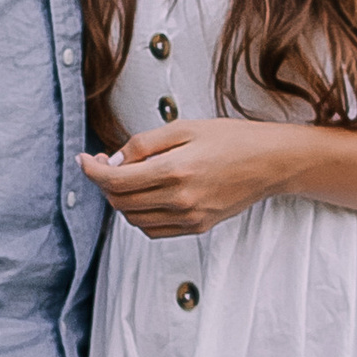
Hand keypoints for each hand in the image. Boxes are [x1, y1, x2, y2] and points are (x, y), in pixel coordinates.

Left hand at [82, 119, 307, 239]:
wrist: (272, 162)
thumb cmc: (232, 139)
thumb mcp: (185, 127)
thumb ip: (144, 144)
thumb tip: (114, 161)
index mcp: (175, 171)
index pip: (116, 180)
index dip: (93, 170)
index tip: (85, 159)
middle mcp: (180, 200)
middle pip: (120, 201)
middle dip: (104, 183)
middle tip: (105, 163)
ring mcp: (189, 218)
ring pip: (133, 219)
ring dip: (121, 200)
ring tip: (126, 177)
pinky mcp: (197, 227)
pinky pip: (153, 229)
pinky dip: (140, 215)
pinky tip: (145, 195)